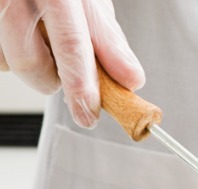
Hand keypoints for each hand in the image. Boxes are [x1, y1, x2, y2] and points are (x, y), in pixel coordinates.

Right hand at [0, 0, 144, 127]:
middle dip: (52, 80)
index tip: (89, 112)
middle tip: (65, 71)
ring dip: (32, 66)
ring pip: (9, 63)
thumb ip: (109, 41)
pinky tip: (21, 35)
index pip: (70, 44)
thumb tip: (129, 79)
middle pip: (30, 63)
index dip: (81, 85)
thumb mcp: (88, 2)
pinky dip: (11, 54)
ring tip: (43, 41)